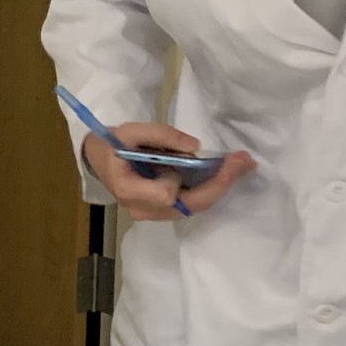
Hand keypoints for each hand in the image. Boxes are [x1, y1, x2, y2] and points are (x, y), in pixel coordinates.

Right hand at [79, 121, 254, 222]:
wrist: (99, 160)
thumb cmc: (112, 145)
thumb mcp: (129, 131)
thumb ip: (161, 135)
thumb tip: (196, 147)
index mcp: (129, 190)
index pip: (167, 194)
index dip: (183, 179)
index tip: (195, 158)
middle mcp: (143, 210)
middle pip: (190, 205)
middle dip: (221, 184)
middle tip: (246, 161)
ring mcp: (154, 214)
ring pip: (195, 207)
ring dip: (221, 187)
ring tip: (242, 165)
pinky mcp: (164, 212)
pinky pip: (193, 204)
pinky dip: (211, 189)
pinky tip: (226, 173)